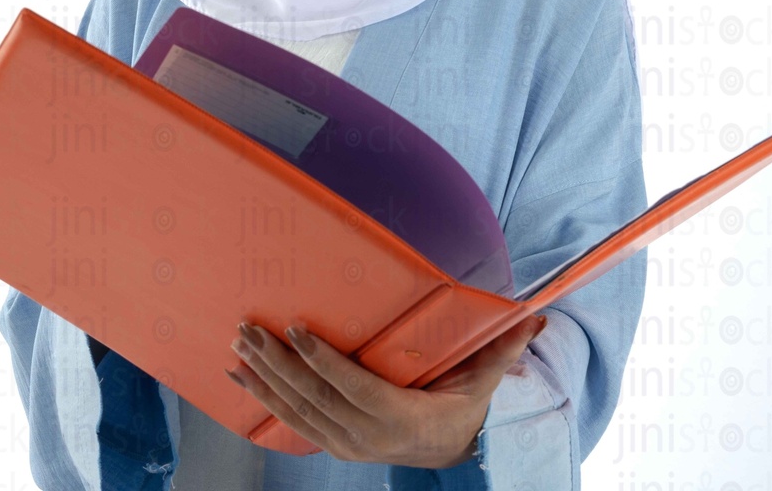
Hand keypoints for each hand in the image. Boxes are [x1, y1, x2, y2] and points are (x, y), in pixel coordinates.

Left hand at [227, 314, 546, 467]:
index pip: (355, 388)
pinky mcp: (332, 443)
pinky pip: (290, 421)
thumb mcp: (483, 381)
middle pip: (315, 398)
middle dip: (278, 363)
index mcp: (401, 417)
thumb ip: (501, 350)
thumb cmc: (462, 406)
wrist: (448, 453)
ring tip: (237, 344)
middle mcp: (367, 436)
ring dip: (263, 377)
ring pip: (296, 411)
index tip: (297, 329)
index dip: (324, 362)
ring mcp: (345, 443)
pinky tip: (237, 375)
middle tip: (250, 328)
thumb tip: (534, 317)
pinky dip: (260, 398)